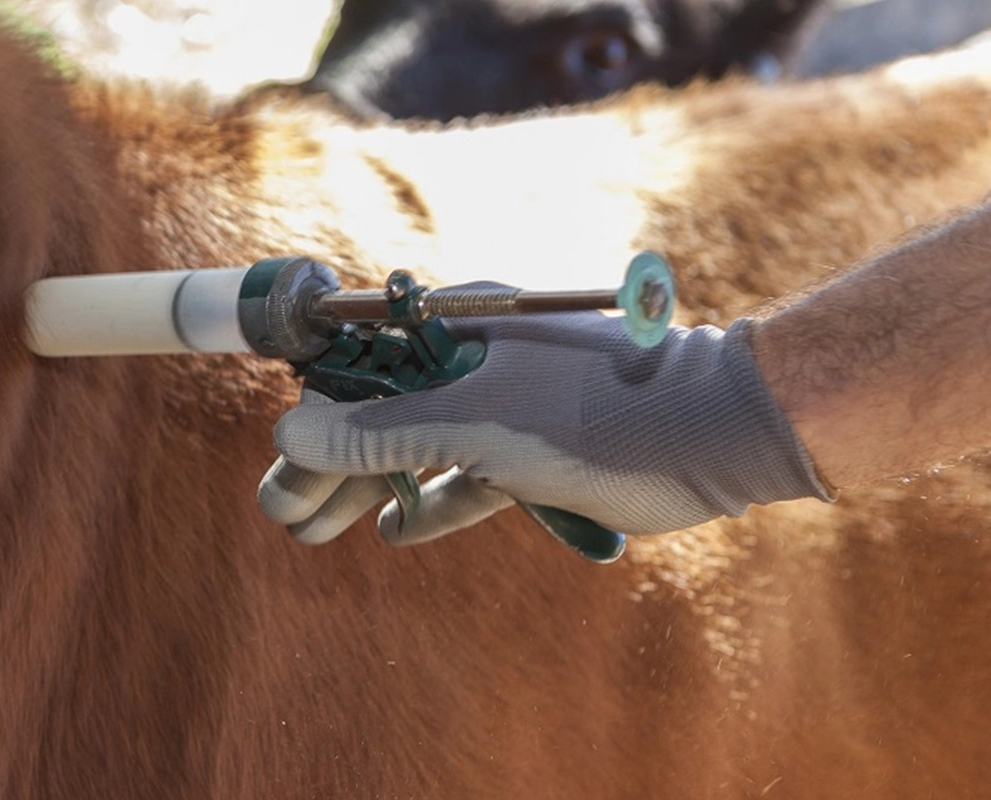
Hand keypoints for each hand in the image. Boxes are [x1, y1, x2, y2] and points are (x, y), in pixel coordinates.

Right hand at [258, 313, 831, 544]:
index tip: (278, 463)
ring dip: (372, 489)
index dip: (314, 417)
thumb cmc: (595, 411)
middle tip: (282, 514)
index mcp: (457, 328)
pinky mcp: (537, 452)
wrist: (713, 433)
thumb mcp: (477, 423)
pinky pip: (469, 479)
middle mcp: (477, 361)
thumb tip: (291, 438)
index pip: (363, 368)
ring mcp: (508, 407)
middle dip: (332, 465)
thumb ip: (385, 433)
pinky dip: (435, 502)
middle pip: (384, 415)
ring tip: (315, 529)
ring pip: (422, 451)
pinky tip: (397, 530)